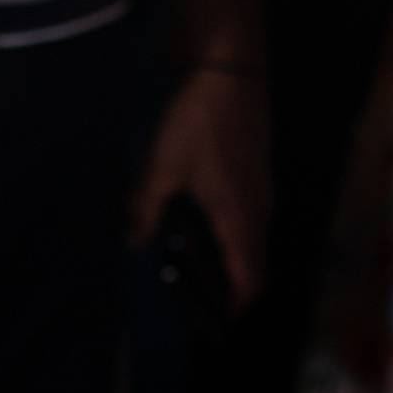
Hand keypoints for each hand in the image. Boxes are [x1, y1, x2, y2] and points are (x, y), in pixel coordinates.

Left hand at [131, 67, 270, 309]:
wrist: (229, 70)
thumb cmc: (197, 124)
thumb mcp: (159, 170)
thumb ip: (144, 211)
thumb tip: (131, 242)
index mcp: (240, 216)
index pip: (250, 278)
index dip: (234, 306)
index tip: (211, 322)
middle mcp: (258, 207)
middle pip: (254, 261)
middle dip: (227, 285)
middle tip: (189, 296)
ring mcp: (261, 187)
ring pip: (251, 237)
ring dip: (228, 256)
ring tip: (186, 261)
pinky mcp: (256, 170)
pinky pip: (248, 215)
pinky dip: (229, 231)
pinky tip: (194, 221)